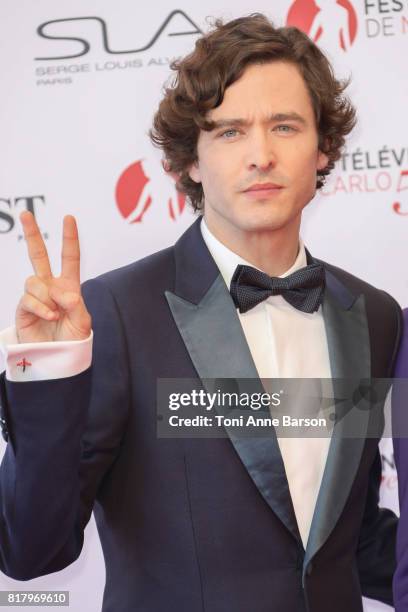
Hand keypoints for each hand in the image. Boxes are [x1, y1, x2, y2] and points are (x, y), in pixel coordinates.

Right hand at [15, 212, 91, 342]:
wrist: (58, 359)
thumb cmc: (73, 340)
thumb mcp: (83, 323)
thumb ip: (76, 306)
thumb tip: (63, 293)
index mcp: (68, 286)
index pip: (69, 258)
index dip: (69, 239)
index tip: (69, 218)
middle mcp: (50, 287)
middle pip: (38, 255)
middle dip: (32, 234)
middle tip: (26, 214)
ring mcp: (36, 297)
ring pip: (34, 281)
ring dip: (47, 297)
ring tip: (55, 314)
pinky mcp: (24, 309)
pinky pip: (29, 299)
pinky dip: (41, 307)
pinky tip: (50, 317)